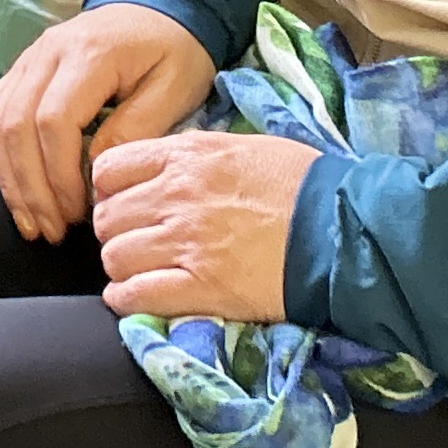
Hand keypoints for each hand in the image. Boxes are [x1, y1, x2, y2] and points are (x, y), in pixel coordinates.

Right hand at [0, 5, 215, 243]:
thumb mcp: (175, 87)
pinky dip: (3, 156)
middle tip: (52, 231)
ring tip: (34, 222)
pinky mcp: (23, 69)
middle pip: (15, 124)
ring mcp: (29, 58)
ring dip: (11, 178)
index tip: (79, 213)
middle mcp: (47, 52)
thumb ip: (137, 127)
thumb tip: (97, 172)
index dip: (59, 174)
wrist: (159, 1)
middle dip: (30, 186)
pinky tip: (21, 191)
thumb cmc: (174, 48)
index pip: (53, 120)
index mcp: (89, 54)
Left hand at [90, 126, 316, 324]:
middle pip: (106, 217)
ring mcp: (186, 243)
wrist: (341, 228)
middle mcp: (177, 196)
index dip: (110, 189)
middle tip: (133, 241)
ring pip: (114, 257)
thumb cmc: (302, 184)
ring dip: (121, 267)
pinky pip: (135, 296)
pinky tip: (135, 297)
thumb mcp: (242, 147)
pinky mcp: (201, 287)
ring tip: (139, 271)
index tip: (123, 202)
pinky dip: (126, 299)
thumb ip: (195, 156)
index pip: (109, 168)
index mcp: (186, 156)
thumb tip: (166, 168)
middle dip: (114, 231)